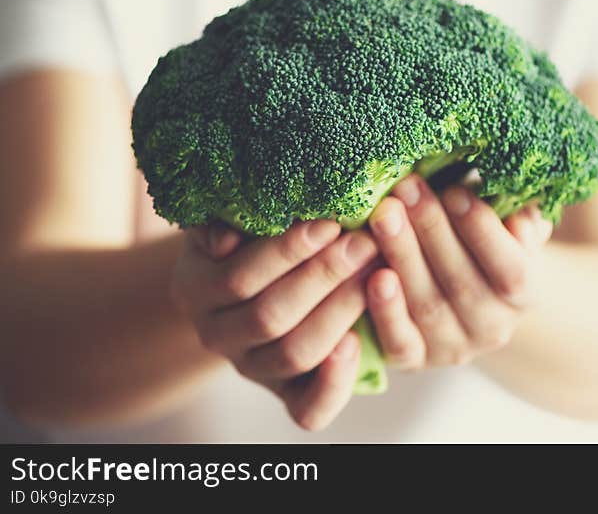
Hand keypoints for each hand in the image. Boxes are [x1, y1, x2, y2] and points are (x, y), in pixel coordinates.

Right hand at [169, 220, 378, 430]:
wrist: (248, 283)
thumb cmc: (246, 236)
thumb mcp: (225, 217)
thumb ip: (221, 220)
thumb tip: (226, 242)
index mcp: (194, 289)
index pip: (239, 278)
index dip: (287, 253)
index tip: (330, 224)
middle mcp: (217, 336)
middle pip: (270, 316)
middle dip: (323, 277)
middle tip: (363, 245)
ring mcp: (252, 369)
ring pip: (294, 353)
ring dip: (339, 311)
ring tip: (373, 274)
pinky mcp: (287, 396)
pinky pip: (308, 410)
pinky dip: (334, 383)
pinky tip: (357, 343)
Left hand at [366, 175, 552, 368]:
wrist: (459, 300)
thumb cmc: (479, 245)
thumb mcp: (505, 226)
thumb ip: (512, 213)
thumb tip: (503, 191)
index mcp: (525, 294)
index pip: (510, 268)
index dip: (483, 231)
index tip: (454, 192)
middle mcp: (493, 328)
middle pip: (461, 282)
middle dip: (430, 229)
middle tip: (405, 189)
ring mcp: (454, 348)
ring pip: (428, 305)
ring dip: (403, 257)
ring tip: (383, 216)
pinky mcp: (416, 360)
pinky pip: (401, 343)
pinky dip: (386, 311)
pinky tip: (372, 276)